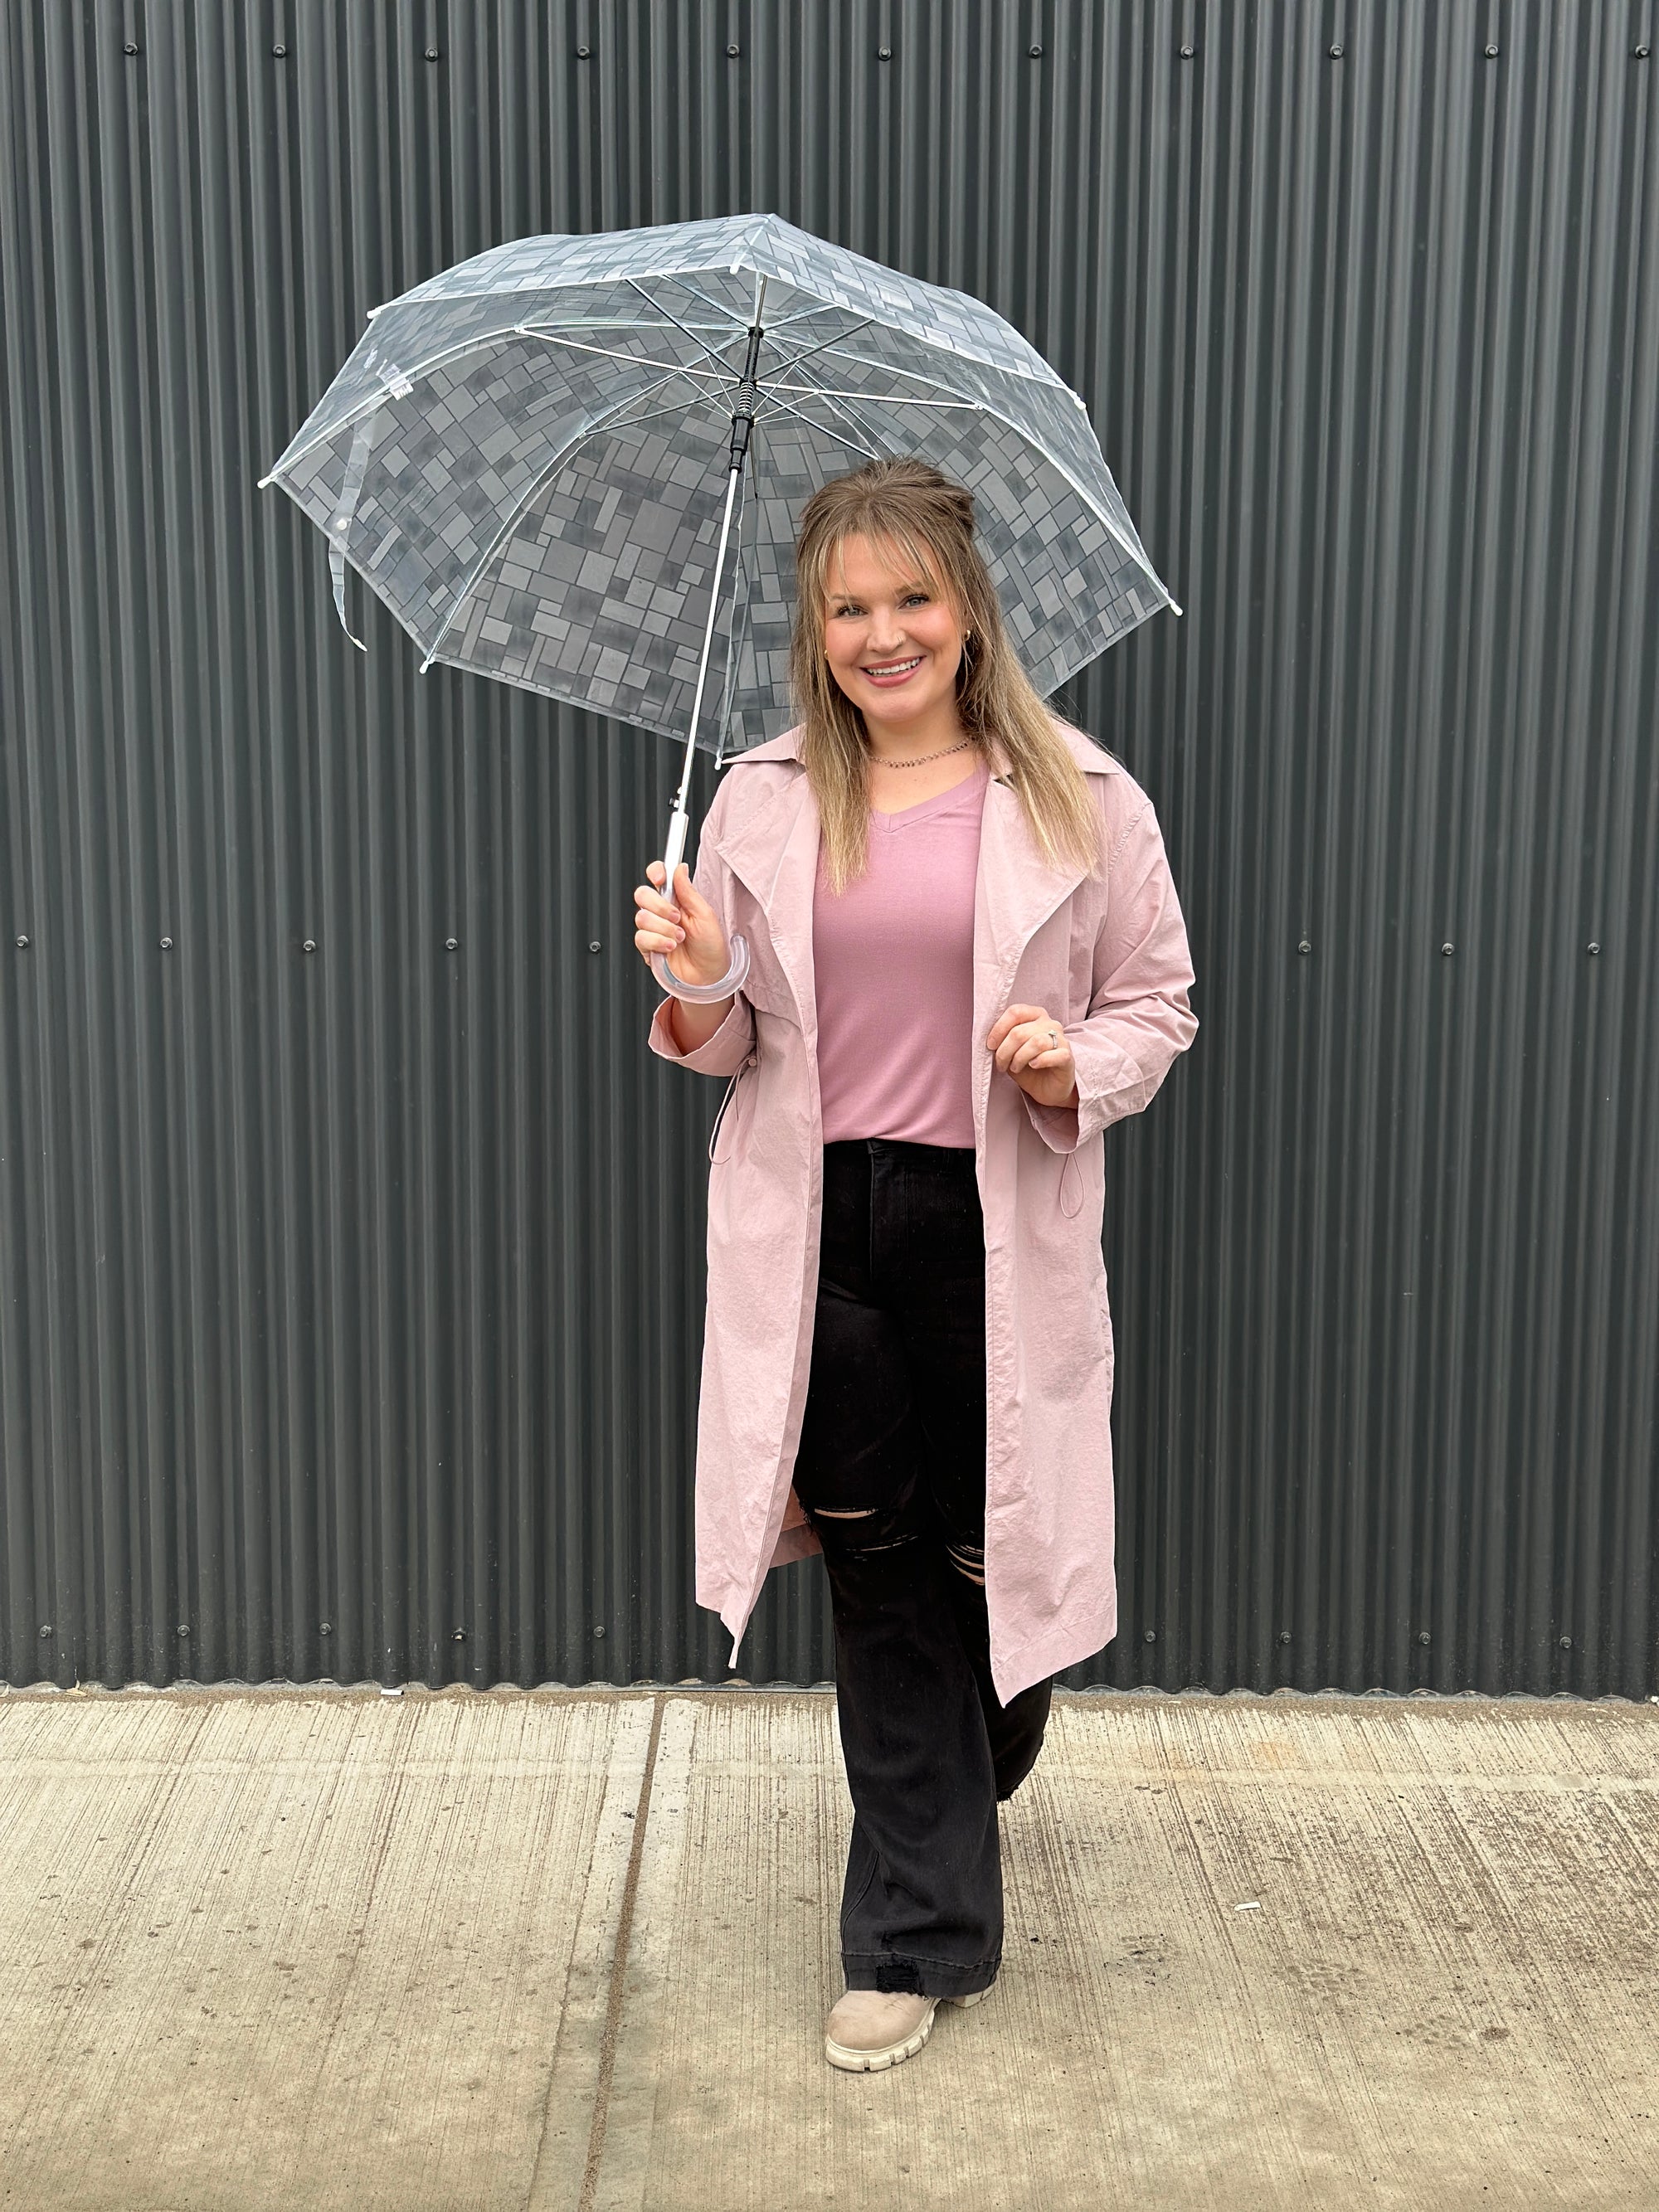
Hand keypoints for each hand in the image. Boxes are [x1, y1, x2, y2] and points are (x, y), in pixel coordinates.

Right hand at [634, 860, 732, 988]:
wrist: (708, 976)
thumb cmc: (711, 946)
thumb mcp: (705, 914)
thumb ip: (688, 891)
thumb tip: (680, 868)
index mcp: (677, 899)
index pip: (658, 877)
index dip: (655, 872)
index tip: (660, 878)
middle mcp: (662, 912)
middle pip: (642, 894)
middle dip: (660, 906)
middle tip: (677, 917)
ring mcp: (653, 929)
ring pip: (641, 917)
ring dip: (663, 928)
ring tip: (679, 938)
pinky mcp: (647, 947)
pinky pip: (641, 937)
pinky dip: (658, 942)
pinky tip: (670, 947)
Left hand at [986, 1002, 1078, 1109]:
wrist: (1048, 1088)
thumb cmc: (1029, 1067)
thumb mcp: (1011, 1052)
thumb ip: (1003, 1041)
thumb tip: (990, 1039)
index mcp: (1035, 1016)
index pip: (1015, 1012)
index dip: (999, 1028)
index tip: (991, 1045)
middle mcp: (1050, 1024)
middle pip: (1020, 1031)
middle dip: (1005, 1050)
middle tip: (1001, 1064)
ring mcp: (1061, 1040)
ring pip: (1036, 1042)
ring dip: (1019, 1058)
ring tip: (1015, 1068)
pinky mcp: (1067, 1057)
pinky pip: (1054, 1055)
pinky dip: (1039, 1061)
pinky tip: (1033, 1065)